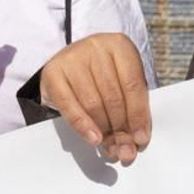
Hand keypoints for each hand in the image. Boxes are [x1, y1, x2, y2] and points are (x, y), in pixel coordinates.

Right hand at [40, 34, 151, 164]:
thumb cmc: (102, 75)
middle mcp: (95, 46)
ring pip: (93, 103)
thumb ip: (131, 109)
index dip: (139, 114)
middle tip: (125, 147)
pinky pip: (69, 105)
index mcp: (119, 45)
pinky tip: (94, 138)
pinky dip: (83, 125)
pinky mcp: (53, 72)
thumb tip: (135, 142)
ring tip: (110, 144)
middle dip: (121, 127)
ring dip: (104, 129)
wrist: (71, 63)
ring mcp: (72, 57)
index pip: (133, 84)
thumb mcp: (122, 84)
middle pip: (113, 96)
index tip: (141, 137)